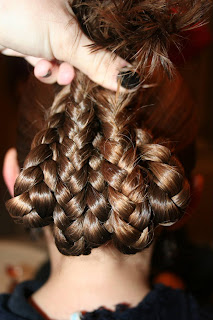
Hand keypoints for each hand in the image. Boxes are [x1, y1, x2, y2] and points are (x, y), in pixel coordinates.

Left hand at [0, 0, 127, 88]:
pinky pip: (53, 61)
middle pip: (90, 52)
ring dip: (60, 71)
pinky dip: (46, 68)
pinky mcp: (42, 39)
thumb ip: (98, 62)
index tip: (111, 78)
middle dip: (78, 68)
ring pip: (71, 60)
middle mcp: (74, 14)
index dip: (112, 59)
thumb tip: (131, 81)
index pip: (110, 37)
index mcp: (88, 5)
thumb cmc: (20, 9)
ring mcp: (56, 27)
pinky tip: (38, 65)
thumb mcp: (65, 39)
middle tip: (70, 72)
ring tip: (48, 67)